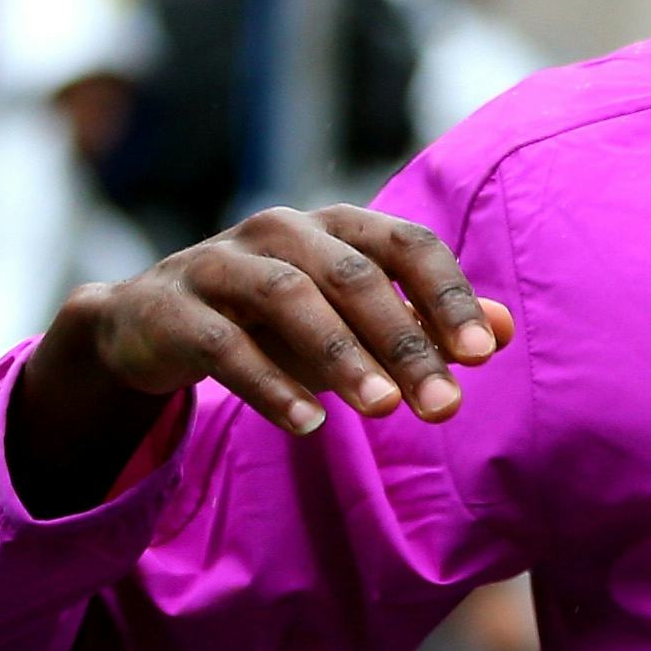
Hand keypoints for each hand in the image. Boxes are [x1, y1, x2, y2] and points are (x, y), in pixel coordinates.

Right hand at [7, 205, 513, 516]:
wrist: (146, 324)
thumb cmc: (270, 319)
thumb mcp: (348, 318)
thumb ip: (422, 319)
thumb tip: (504, 330)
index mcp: (335, 225)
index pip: (407, 246)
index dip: (447, 296)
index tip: (484, 356)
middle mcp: (281, 231)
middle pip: (354, 277)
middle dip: (405, 341)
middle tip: (444, 405)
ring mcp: (220, 262)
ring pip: (289, 299)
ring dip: (341, 356)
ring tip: (384, 410)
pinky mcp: (170, 307)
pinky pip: (224, 344)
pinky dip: (269, 383)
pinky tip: (308, 425)